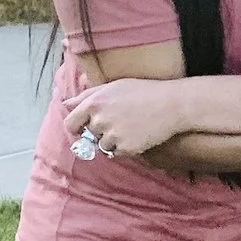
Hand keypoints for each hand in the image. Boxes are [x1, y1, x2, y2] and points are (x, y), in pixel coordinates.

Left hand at [66, 75, 199, 157]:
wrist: (174, 104)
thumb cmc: (145, 92)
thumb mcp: (114, 86)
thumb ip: (87, 95)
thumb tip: (66, 103)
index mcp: (94, 103)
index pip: (70, 123)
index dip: (77, 127)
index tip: (86, 127)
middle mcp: (100, 120)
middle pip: (90, 135)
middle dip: (101, 131)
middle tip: (121, 122)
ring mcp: (113, 136)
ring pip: (103, 146)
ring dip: (114, 141)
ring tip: (133, 128)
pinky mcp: (127, 148)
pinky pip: (118, 153)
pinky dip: (126, 148)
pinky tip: (139, 135)